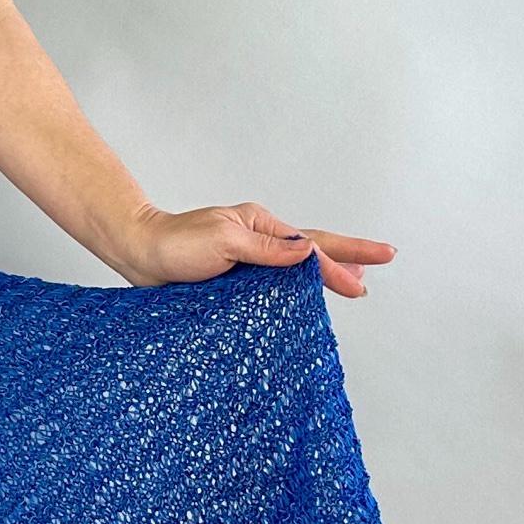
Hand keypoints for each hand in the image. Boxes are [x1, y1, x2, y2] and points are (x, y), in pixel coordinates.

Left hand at [115, 200, 396, 297]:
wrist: (138, 254)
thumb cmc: (174, 244)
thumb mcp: (223, 241)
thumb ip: (266, 250)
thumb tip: (307, 252)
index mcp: (260, 225)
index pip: (310, 246)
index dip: (340, 262)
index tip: (365, 279)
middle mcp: (258, 241)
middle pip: (313, 249)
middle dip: (349, 255)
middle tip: (385, 257)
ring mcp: (247, 261)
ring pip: (295, 268)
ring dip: (326, 272)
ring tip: (354, 278)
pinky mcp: (234, 282)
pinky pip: (272, 286)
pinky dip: (294, 290)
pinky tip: (305, 299)